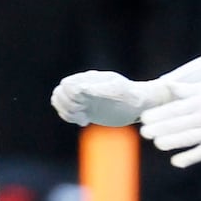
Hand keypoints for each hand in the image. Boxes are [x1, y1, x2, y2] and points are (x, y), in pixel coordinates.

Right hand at [51, 71, 172, 126]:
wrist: (141, 104)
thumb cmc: (136, 99)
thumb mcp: (126, 94)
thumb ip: (109, 90)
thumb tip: (86, 88)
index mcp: (93, 79)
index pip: (68, 84)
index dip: (70, 98)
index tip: (84, 108)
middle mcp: (86, 85)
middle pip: (61, 91)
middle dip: (68, 106)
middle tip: (83, 115)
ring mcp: (83, 95)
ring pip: (59, 98)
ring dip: (66, 111)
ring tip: (82, 119)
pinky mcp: (84, 106)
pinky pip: (65, 107)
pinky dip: (69, 116)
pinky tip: (83, 121)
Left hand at [138, 80, 200, 168]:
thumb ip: (185, 89)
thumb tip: (166, 84)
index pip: (176, 108)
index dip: (160, 113)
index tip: (144, 117)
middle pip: (180, 123)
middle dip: (161, 128)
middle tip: (144, 132)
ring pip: (191, 137)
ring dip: (173, 141)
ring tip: (157, 144)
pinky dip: (191, 157)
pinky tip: (176, 162)